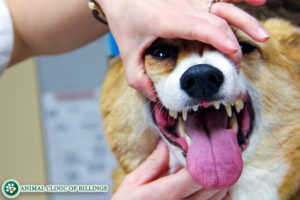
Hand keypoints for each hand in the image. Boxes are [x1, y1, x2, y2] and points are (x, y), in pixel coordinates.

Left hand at [97, 0, 268, 100]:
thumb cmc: (125, 22)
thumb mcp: (127, 53)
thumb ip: (138, 78)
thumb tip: (157, 98)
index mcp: (167, 19)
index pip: (200, 27)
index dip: (219, 40)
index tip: (232, 55)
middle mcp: (183, 5)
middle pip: (217, 22)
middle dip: (232, 45)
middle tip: (236, 68)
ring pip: (224, 7)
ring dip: (245, 21)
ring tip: (263, 37)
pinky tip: (259, 0)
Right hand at [112, 140, 228, 199]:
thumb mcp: (133, 183)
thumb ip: (153, 164)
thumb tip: (167, 143)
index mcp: (166, 195)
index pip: (196, 174)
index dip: (204, 158)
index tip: (204, 143)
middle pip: (213, 185)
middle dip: (217, 165)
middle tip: (217, 148)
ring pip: (220, 197)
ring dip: (221, 179)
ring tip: (216, 163)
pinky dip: (220, 195)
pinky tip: (213, 185)